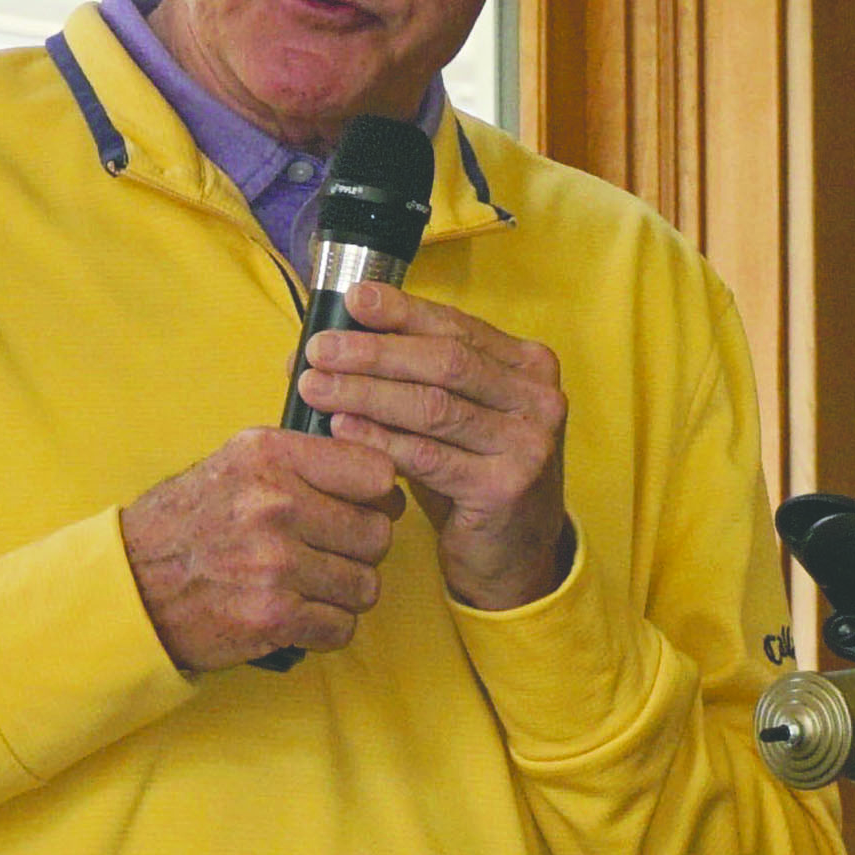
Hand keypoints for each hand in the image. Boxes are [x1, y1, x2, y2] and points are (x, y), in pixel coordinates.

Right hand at [121, 428, 406, 671]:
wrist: (131, 584)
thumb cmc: (189, 522)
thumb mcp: (238, 462)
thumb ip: (305, 460)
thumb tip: (382, 478)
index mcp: (271, 456)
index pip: (376, 472)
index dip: (378, 496)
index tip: (364, 506)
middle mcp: (276, 504)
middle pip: (377, 533)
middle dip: (361, 550)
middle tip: (332, 554)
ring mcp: (276, 563)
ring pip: (365, 585)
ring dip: (345, 593)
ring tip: (312, 586)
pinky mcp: (273, 616)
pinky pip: (342, 627)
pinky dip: (326, 627)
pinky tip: (300, 613)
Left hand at [292, 282, 570, 612]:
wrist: (513, 554)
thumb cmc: (471, 475)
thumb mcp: (448, 417)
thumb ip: (403, 378)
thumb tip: (320, 348)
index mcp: (528, 365)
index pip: (457, 326)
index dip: (402, 311)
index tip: (355, 299)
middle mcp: (538, 398)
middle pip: (445, 362)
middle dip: (375, 352)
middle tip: (320, 349)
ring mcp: (528, 443)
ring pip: (433, 407)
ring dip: (366, 393)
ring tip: (316, 386)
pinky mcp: (507, 487)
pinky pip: (428, 457)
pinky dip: (378, 439)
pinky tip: (342, 429)